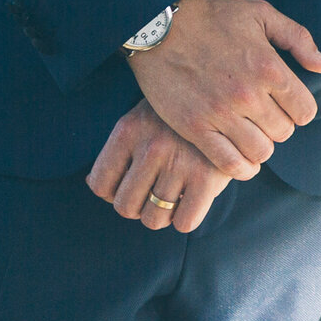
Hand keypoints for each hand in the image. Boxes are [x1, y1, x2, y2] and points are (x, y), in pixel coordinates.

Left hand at [88, 100, 232, 231]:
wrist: (228, 97)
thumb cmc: (178, 118)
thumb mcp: (143, 119)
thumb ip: (119, 150)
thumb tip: (91, 185)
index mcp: (129, 129)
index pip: (100, 185)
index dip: (113, 193)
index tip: (130, 186)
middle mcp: (151, 146)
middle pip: (125, 207)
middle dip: (138, 206)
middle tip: (155, 192)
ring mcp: (180, 162)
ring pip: (154, 219)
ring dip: (163, 214)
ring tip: (175, 196)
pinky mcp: (208, 177)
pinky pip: (184, 223)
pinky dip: (185, 219)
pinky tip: (193, 199)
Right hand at [127, 0, 320, 179]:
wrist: (156, 26)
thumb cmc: (210, 17)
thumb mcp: (260, 13)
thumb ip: (298, 39)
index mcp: (269, 67)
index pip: (305, 110)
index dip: (300, 110)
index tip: (287, 105)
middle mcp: (248, 94)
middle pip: (283, 133)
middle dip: (279, 127)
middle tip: (265, 117)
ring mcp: (221, 114)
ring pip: (260, 151)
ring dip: (261, 147)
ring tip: (252, 134)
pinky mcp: (195, 128)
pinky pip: (229, 164)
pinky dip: (241, 167)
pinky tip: (241, 158)